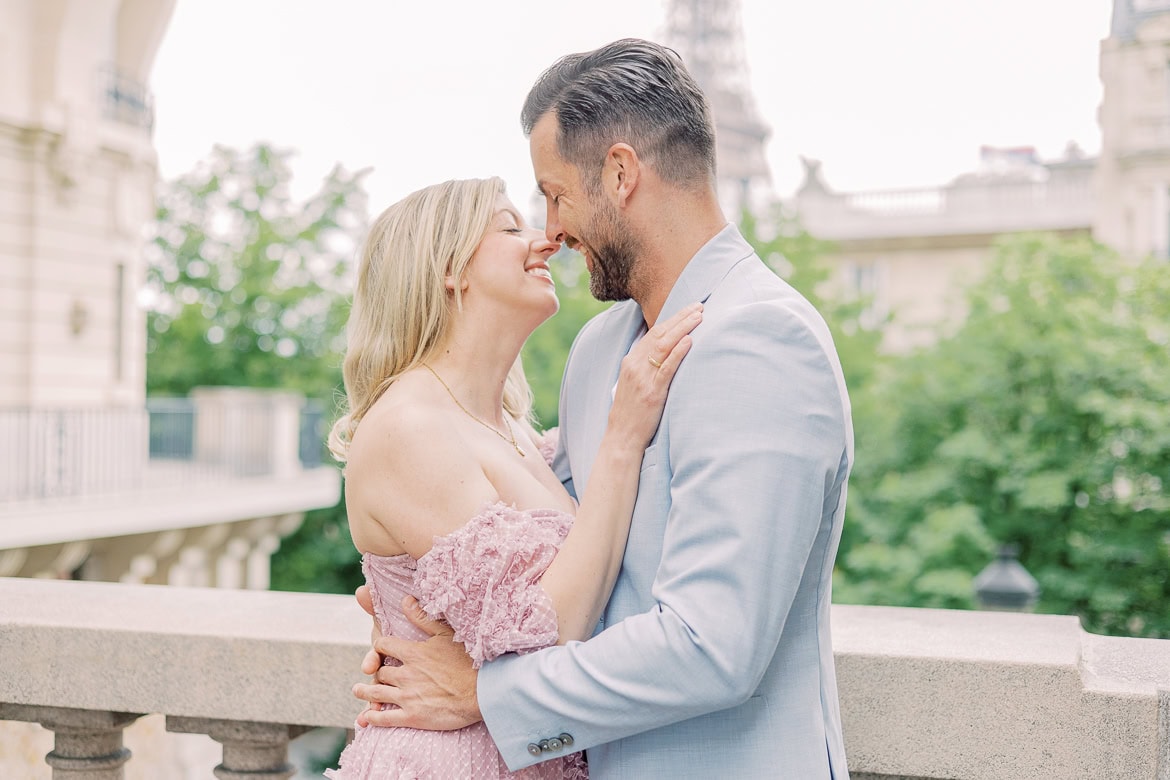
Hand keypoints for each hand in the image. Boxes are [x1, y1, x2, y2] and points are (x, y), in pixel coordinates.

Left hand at [351, 596, 480, 729]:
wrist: (482, 692)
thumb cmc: (467, 661)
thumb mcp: (446, 634)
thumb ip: (422, 618)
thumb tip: (405, 600)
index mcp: (412, 653)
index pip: (383, 645)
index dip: (379, 647)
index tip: (380, 650)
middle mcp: (405, 674)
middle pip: (379, 672)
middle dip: (374, 672)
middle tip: (370, 674)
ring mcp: (407, 696)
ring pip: (376, 693)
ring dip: (364, 692)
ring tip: (358, 690)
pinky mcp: (412, 716)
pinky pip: (385, 718)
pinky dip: (373, 718)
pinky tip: (366, 717)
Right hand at [611, 302, 701, 446]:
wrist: (622, 437)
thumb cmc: (632, 412)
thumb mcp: (634, 383)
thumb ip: (646, 367)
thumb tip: (666, 353)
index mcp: (630, 361)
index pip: (653, 333)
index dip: (672, 319)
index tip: (689, 309)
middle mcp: (635, 365)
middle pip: (660, 334)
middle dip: (680, 318)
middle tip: (699, 306)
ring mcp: (643, 378)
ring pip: (664, 346)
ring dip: (683, 328)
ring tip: (699, 317)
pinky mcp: (652, 392)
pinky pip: (666, 368)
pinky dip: (678, 352)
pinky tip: (690, 341)